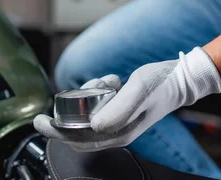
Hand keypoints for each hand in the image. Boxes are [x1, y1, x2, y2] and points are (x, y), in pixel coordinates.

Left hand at [34, 47, 220, 151]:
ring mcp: (117, 124)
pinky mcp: (118, 113)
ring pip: (86, 118)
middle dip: (63, 120)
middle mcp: (116, 133)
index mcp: (119, 133)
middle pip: (77, 134)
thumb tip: (94, 126)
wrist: (181, 79)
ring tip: (105, 81)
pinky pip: (97, 107)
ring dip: (87, 96)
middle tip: (52, 108)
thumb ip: (118, 109)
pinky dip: (96, 91)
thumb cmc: (161, 84)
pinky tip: (110, 81)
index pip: (79, 140)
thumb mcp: (138, 91)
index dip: (55, 133)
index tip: (39, 121)